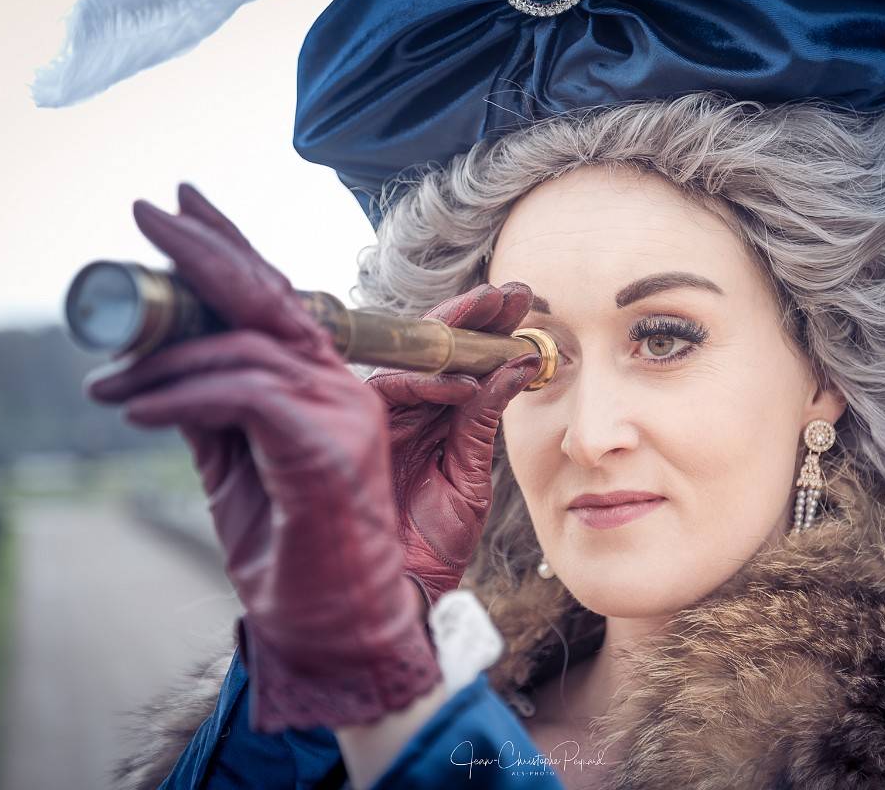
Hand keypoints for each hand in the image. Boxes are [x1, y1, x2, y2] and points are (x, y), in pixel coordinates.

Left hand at [85, 183, 440, 731]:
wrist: (330, 621)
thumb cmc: (287, 547)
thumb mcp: (232, 463)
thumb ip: (210, 407)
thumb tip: (157, 362)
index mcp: (327, 385)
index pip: (278, 299)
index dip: (231, 247)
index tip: (182, 207)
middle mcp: (343, 387)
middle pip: (270, 298)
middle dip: (204, 250)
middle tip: (145, 213)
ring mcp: (342, 413)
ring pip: (244, 350)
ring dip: (162, 360)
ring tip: (105, 382)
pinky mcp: (325, 446)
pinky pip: (241, 396)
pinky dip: (180, 396)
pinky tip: (134, 408)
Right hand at [365, 284, 539, 606]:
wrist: (399, 594)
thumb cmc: (432, 544)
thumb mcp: (469, 477)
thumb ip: (482, 422)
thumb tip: (518, 367)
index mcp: (435, 421)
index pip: (462, 362)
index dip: (491, 330)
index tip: (526, 302)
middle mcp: (406, 412)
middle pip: (436, 350)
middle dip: (473, 315)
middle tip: (511, 289)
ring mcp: (380, 419)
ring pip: (413, 360)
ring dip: (454, 333)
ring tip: (495, 310)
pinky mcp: (357, 432)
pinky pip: (391, 394)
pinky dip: (427, 385)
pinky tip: (464, 379)